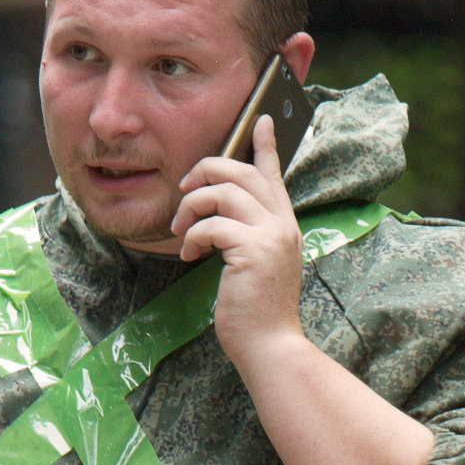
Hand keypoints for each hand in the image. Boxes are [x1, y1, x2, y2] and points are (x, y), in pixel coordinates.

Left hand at [169, 114, 306, 363]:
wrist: (270, 344)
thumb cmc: (257, 311)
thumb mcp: (254, 265)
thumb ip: (245, 236)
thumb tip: (216, 217)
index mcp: (284, 224)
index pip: (273, 174)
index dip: (265, 145)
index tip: (259, 119)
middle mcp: (281, 223)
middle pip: (240, 172)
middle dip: (205, 173)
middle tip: (183, 191)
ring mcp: (270, 235)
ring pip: (222, 192)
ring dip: (191, 208)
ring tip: (180, 232)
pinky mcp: (253, 250)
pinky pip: (212, 224)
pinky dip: (192, 236)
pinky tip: (188, 255)